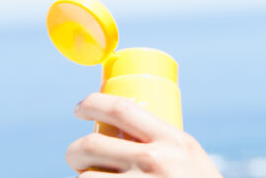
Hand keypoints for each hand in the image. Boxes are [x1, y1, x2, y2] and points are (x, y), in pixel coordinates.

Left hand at [66, 92, 222, 177]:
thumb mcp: (190, 157)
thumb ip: (161, 144)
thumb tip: (122, 130)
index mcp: (173, 140)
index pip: (122, 109)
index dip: (93, 103)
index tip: (80, 108)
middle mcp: (154, 161)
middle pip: (91, 144)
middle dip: (75, 151)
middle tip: (78, 157)